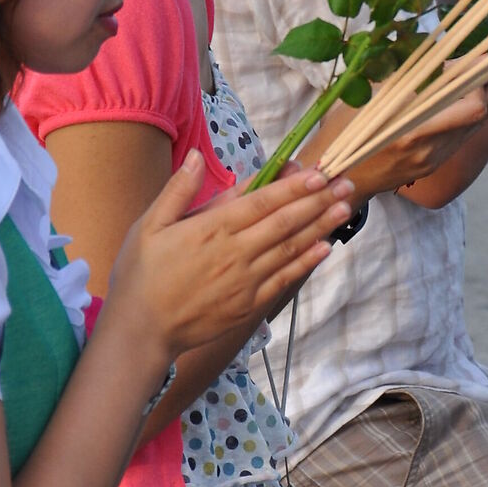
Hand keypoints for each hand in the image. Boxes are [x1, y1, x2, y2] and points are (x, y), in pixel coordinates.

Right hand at [103, 152, 353, 368]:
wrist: (141, 330)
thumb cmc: (140, 274)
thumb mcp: (149, 225)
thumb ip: (179, 191)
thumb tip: (196, 156)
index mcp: (211, 228)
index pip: (262, 202)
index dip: (293, 186)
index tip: (319, 172)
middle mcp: (235, 253)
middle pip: (285, 222)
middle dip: (318, 200)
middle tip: (346, 183)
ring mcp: (245, 281)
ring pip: (290, 248)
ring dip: (320, 226)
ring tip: (345, 208)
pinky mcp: (248, 305)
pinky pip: (284, 279)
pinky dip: (306, 262)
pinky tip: (325, 248)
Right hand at [333, 59, 487, 201]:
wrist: (342, 181)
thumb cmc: (345, 131)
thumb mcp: (368, 97)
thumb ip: (405, 77)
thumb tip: (443, 54)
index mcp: (408, 126)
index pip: (458, 93)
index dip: (481, 69)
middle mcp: (428, 144)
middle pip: (480, 108)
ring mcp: (436, 156)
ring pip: (480, 121)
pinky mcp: (438, 162)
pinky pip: (467, 131)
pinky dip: (483, 109)